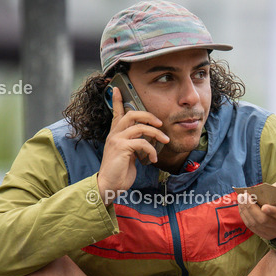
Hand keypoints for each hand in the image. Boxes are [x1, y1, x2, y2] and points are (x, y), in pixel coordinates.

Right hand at [96, 86, 168, 204]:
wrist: (109, 185)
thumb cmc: (120, 172)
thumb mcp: (128, 154)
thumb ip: (135, 144)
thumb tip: (149, 140)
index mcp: (115, 134)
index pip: (116, 113)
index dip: (118, 100)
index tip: (117, 89)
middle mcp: (114, 134)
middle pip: (132, 114)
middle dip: (149, 116)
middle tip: (160, 124)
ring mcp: (117, 140)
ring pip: (140, 127)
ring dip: (157, 134)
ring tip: (165, 141)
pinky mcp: (121, 148)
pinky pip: (142, 143)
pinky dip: (152, 150)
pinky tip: (153, 159)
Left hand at [238, 175, 275, 244]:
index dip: (273, 212)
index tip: (264, 206)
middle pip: (263, 220)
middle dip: (252, 207)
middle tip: (245, 195)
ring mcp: (272, 233)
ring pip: (255, 223)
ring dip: (245, 210)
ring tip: (241, 197)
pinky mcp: (264, 235)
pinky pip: (251, 226)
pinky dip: (244, 215)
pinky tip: (241, 205)